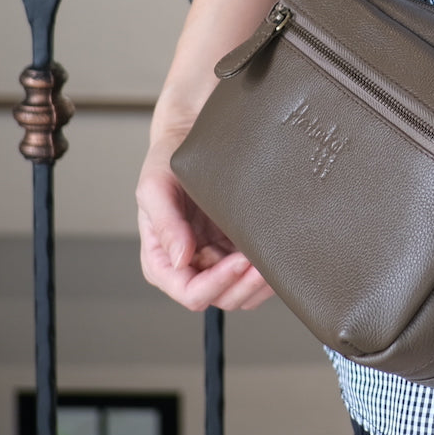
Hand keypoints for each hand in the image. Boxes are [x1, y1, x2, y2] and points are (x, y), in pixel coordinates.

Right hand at [137, 135, 274, 311]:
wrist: (191, 137)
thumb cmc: (167, 161)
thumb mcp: (155, 187)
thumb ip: (164, 224)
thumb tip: (180, 259)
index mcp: (162, 259)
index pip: (189, 291)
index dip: (215, 284)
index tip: (239, 262)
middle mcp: (190, 264)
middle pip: (219, 297)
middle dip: (243, 285)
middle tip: (265, 264)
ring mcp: (215, 258)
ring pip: (240, 292)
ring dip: (258, 284)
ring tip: (275, 261)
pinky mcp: (236, 246)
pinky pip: (253, 274)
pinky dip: (267, 273)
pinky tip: (278, 257)